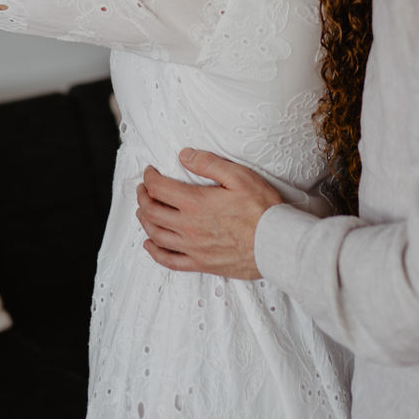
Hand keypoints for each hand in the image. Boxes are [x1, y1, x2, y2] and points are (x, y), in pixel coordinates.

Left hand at [136, 150, 281, 277]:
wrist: (275, 244)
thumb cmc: (262, 209)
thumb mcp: (239, 176)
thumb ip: (209, 164)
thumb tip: (184, 155)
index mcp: (195, 202)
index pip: (159, 188)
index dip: (149, 177)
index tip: (149, 171)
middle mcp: (188, 226)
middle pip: (152, 211)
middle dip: (143, 196)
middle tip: (143, 188)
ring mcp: (192, 247)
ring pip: (156, 234)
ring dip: (144, 220)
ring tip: (143, 210)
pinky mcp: (201, 263)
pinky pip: (169, 260)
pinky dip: (154, 252)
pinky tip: (149, 244)